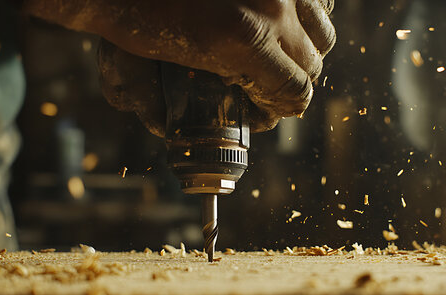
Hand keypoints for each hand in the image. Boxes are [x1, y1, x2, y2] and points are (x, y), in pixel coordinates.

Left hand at [26, 0, 335, 133]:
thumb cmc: (123, 8)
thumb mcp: (131, 66)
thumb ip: (152, 106)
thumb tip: (166, 131)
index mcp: (245, 38)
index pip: (297, 93)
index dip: (280, 110)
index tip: (260, 110)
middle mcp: (275, 6)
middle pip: (314, 63)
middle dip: (290, 83)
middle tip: (263, 85)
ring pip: (323, 29)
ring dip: (303, 49)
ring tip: (274, 52)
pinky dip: (304, 13)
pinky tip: (277, 18)